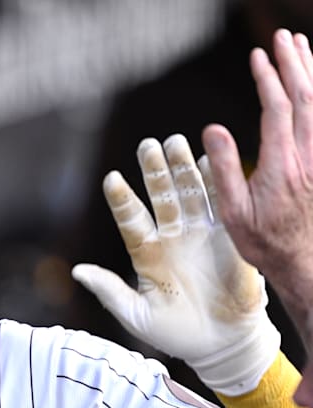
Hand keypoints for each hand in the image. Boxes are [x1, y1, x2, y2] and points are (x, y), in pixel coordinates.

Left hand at [72, 134, 279, 395]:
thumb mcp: (136, 315)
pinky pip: (222, 205)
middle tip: (148, 145)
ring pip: (189, 193)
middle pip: (161, 196)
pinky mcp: (229, 238)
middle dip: (154, 171)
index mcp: (146, 252)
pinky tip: (211, 161)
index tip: (112, 179)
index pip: (130, 219)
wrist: (220, 345)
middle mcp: (172, 236)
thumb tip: (77, 271)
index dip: (122, 200)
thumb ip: (109, 291)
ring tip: (176, 142)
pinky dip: (218, 183)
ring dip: (183, 168)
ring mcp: (200, 234)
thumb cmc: (174, 332)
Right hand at [202, 30, 312, 287]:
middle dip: (295, 63)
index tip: (258, 56)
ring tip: (302, 45)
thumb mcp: (233, 211)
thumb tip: (214, 129)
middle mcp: (307, 157)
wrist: (304, 262)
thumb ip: (225, 168)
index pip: (278, 110)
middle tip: (284, 37)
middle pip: (307, 98)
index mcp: (282, 166)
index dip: (268, 79)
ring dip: (312, 72)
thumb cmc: (265, 241)